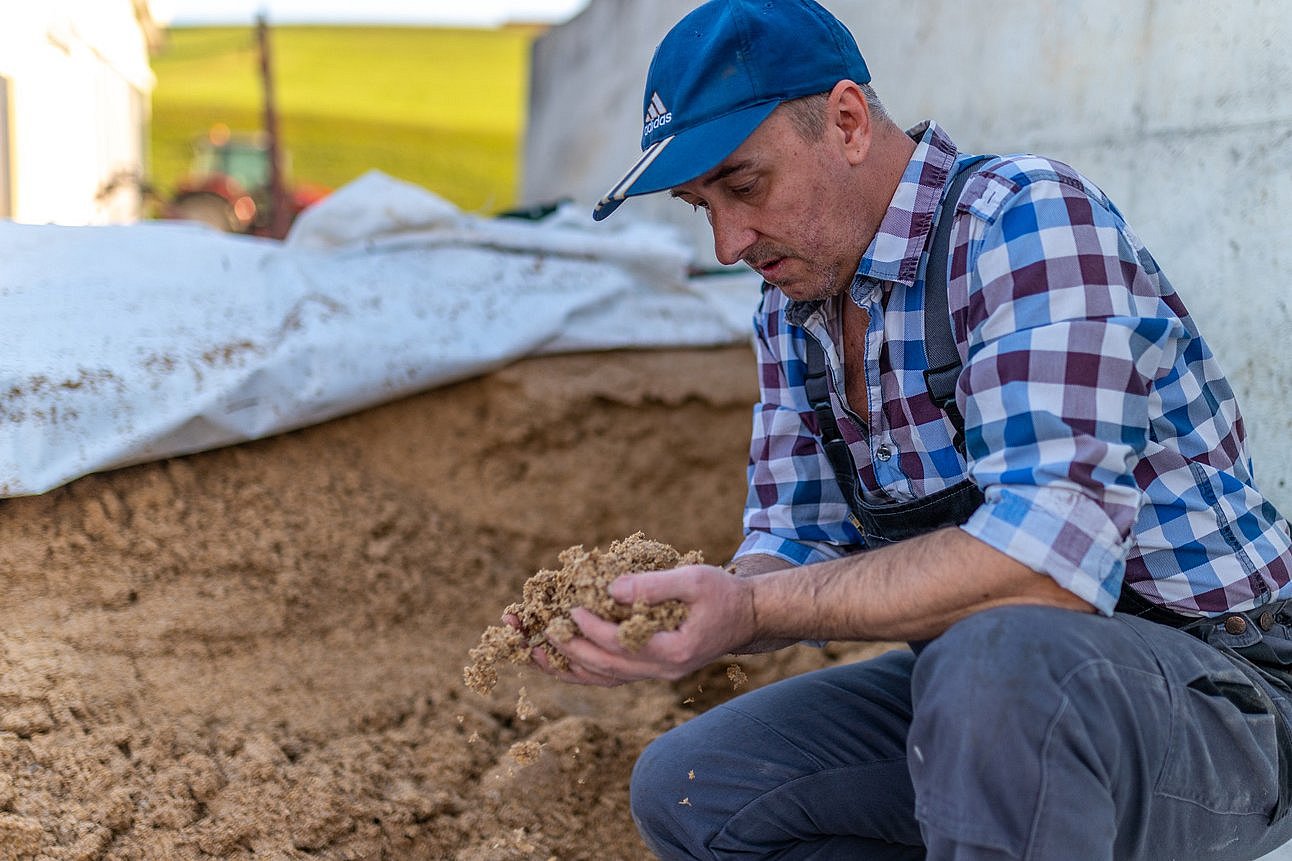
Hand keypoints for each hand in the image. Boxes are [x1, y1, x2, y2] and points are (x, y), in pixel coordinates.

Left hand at [549, 564, 756, 686]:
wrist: (747, 617)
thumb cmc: (723, 594)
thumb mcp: (694, 580)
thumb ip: (654, 585)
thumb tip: (610, 588)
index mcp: (674, 652)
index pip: (623, 646)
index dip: (594, 629)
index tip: (571, 611)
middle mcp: (662, 671)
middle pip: (607, 669)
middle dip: (569, 651)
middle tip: (540, 632)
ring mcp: (656, 674)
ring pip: (604, 679)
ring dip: (567, 667)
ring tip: (532, 653)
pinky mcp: (651, 668)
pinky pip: (610, 675)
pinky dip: (582, 668)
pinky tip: (558, 656)